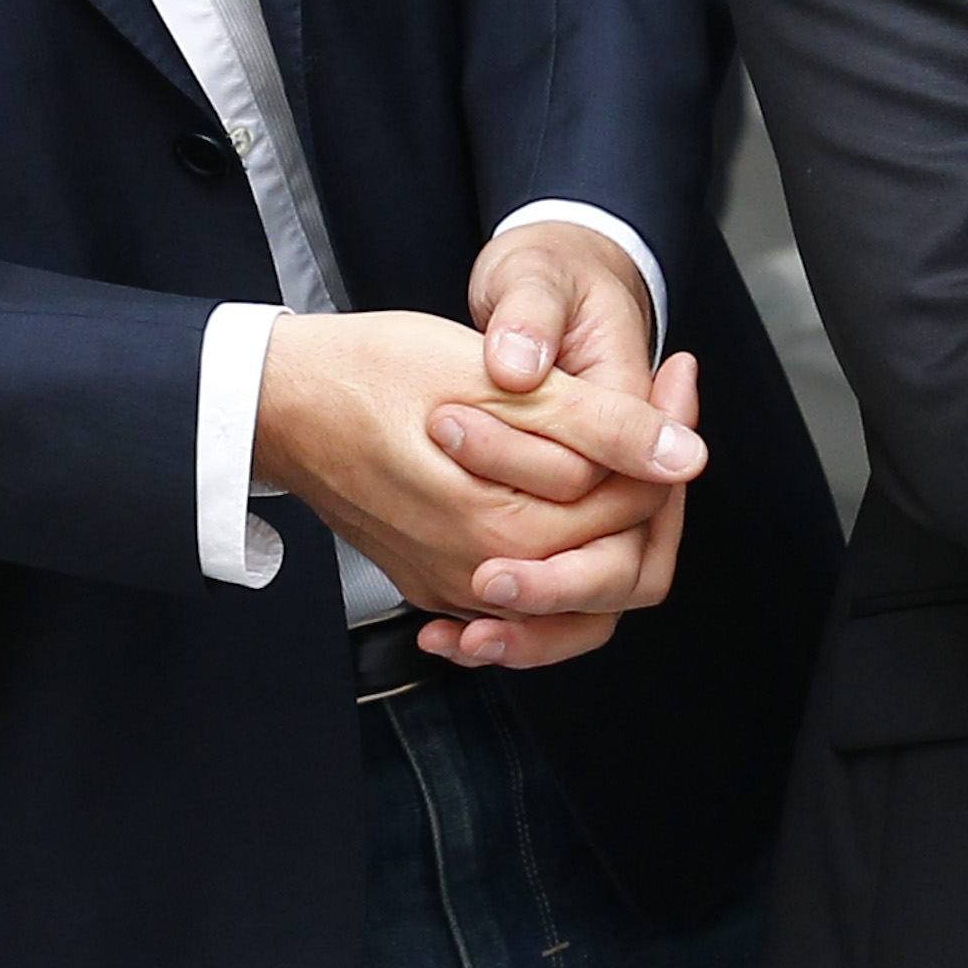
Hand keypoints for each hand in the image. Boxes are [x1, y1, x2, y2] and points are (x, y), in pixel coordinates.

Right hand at [256, 303, 703, 671]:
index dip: (667, 436)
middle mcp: (485, 579)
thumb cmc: (373, 375)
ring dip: (607, 516)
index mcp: (508, 530)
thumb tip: (688, 457)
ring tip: (612, 444)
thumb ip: (600, 426)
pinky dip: (556, 548)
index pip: (636, 507)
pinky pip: (524, 593)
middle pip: (619, 557)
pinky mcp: (435, 582)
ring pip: (577, 581)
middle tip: (658, 408)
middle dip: (649, 482)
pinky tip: (564, 490)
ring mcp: (456, 587)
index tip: (676, 375)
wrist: (280, 402)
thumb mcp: (498, 380)